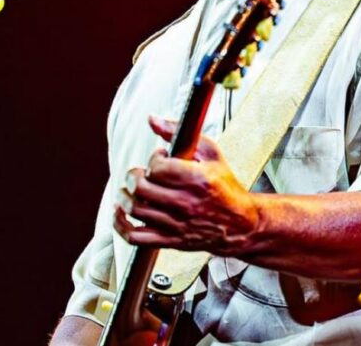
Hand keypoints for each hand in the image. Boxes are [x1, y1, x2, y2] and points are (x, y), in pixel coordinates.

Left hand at [113, 115, 258, 254]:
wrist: (241, 225)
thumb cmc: (225, 186)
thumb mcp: (210, 153)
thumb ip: (179, 132)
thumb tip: (152, 119)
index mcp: (197, 180)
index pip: (157, 167)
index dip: (154, 158)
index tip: (160, 157)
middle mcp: (186, 204)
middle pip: (141, 187)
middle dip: (134, 175)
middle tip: (140, 173)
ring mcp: (177, 224)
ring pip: (135, 209)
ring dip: (125, 195)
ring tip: (131, 188)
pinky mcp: (171, 241)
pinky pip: (135, 237)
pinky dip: (120, 225)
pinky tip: (119, 212)